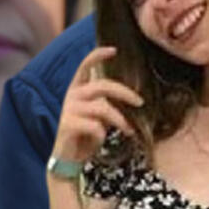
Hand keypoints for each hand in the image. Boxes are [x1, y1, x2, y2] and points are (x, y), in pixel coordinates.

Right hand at [52, 47, 143, 162]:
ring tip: (129, 131)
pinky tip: (101, 140)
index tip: (113, 50)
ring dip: (120, 120)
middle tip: (140, 103)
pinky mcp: (68, 125)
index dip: (97, 55)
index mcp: (77, 89)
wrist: (68, 158)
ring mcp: (69, 110)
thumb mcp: (99, 117)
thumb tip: (132, 99)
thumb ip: (108, 104)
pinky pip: (95, 126)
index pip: (85, 66)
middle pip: (102, 86)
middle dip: (125, 93)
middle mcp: (72, 96)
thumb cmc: (86, 135)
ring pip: (102, 108)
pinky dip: (102, 134)